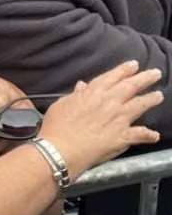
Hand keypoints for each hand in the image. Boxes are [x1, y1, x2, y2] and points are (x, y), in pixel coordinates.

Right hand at [39, 61, 163, 177]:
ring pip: (140, 105)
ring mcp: (119, 119)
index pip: (112, 77)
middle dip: (145, 78)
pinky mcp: (123, 136)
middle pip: (131, 86)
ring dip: (151, 99)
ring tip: (158, 96)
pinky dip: (149, 135)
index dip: (124, 70)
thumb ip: (75, 95)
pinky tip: (155, 136)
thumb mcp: (61, 105)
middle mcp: (110, 102)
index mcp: (93, 93)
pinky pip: (140, 134)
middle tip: (156, 74)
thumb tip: (82, 86)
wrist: (60, 149)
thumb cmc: (56, 127)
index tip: (134, 65)